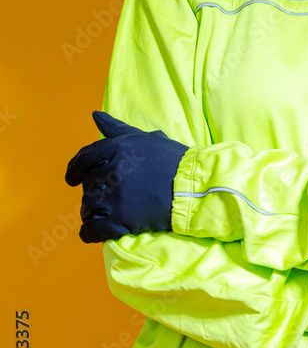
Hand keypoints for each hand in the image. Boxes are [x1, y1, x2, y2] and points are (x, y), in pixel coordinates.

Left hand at [64, 111, 188, 243]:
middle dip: (93, 192)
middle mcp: (112, 171)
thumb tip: (94, 115)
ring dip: (92, 212)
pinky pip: (92, 230)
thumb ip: (116, 128)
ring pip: (87, 207)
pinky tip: (94, 232)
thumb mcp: (144, 138)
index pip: (82, 159)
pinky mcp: (121, 221)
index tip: (72, 179)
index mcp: (116, 148)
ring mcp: (116, 197)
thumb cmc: (172, 160)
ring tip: (104, 214)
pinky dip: (89, 233)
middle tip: (106, 197)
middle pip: (87, 185)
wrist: (195, 186)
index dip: (74, 171)